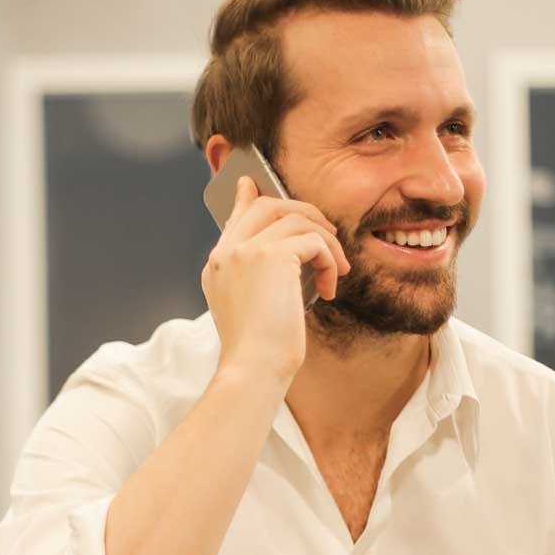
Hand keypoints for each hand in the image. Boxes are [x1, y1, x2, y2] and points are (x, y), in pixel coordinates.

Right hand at [201, 176, 349, 385]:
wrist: (253, 369)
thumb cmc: (259, 351)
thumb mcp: (253, 308)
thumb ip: (261, 277)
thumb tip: (288, 258)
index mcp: (218, 265)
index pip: (235, 217)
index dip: (248, 198)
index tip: (251, 185)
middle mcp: (226, 252)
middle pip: (267, 206)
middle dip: (303, 212)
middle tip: (328, 233)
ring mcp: (245, 250)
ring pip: (296, 218)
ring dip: (326, 241)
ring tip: (336, 270)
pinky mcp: (270, 255)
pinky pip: (313, 240)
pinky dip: (329, 259)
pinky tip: (329, 288)